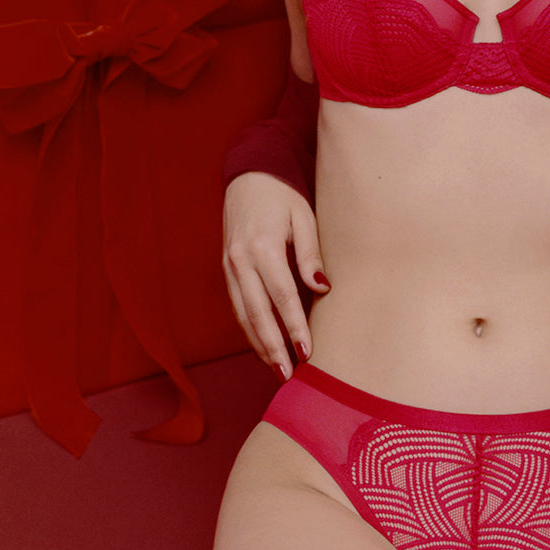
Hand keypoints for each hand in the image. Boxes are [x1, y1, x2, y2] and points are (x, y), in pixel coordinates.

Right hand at [222, 171, 328, 379]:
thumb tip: (322, 289)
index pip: (281, 296)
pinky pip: (237, 305)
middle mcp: (240, 261)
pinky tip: (263, 346)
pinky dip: (250, 329)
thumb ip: (311, 254)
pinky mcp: (226, 269)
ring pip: (243, 315)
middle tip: (289, 374)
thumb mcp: (304, 217)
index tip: (308, 351)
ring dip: (259, 345)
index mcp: (262, 247)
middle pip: (257, 314)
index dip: (294, 326)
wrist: (248, 175)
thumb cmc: (283, 194)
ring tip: (276, 370)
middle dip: (273, 347)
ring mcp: (229, 266)